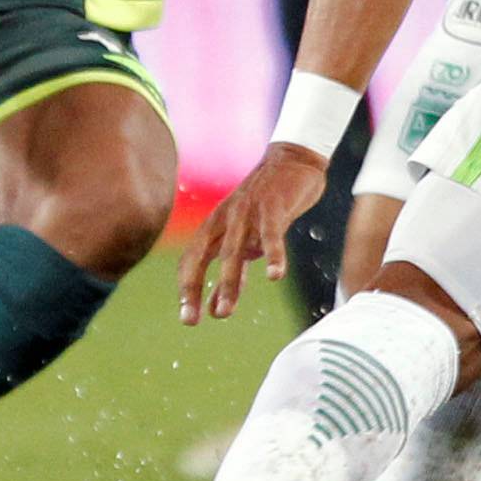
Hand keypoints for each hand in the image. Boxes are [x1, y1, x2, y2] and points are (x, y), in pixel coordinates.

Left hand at [179, 146, 326, 323]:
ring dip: (229, 283)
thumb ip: (234, 273)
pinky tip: (275, 275)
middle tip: (190, 320)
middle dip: (194, 289)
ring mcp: (248, 212)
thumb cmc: (268, 205)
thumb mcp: (246, 240)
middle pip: (203, 257)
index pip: (192, 260)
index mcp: (215, 226)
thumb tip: (216, 310)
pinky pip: (272, 235)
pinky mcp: (274, 207)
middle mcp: (226, 220)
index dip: (187, 289)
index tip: (189, 318)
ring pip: (234, 252)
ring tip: (225, 312)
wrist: (292, 159)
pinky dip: (273, 255)